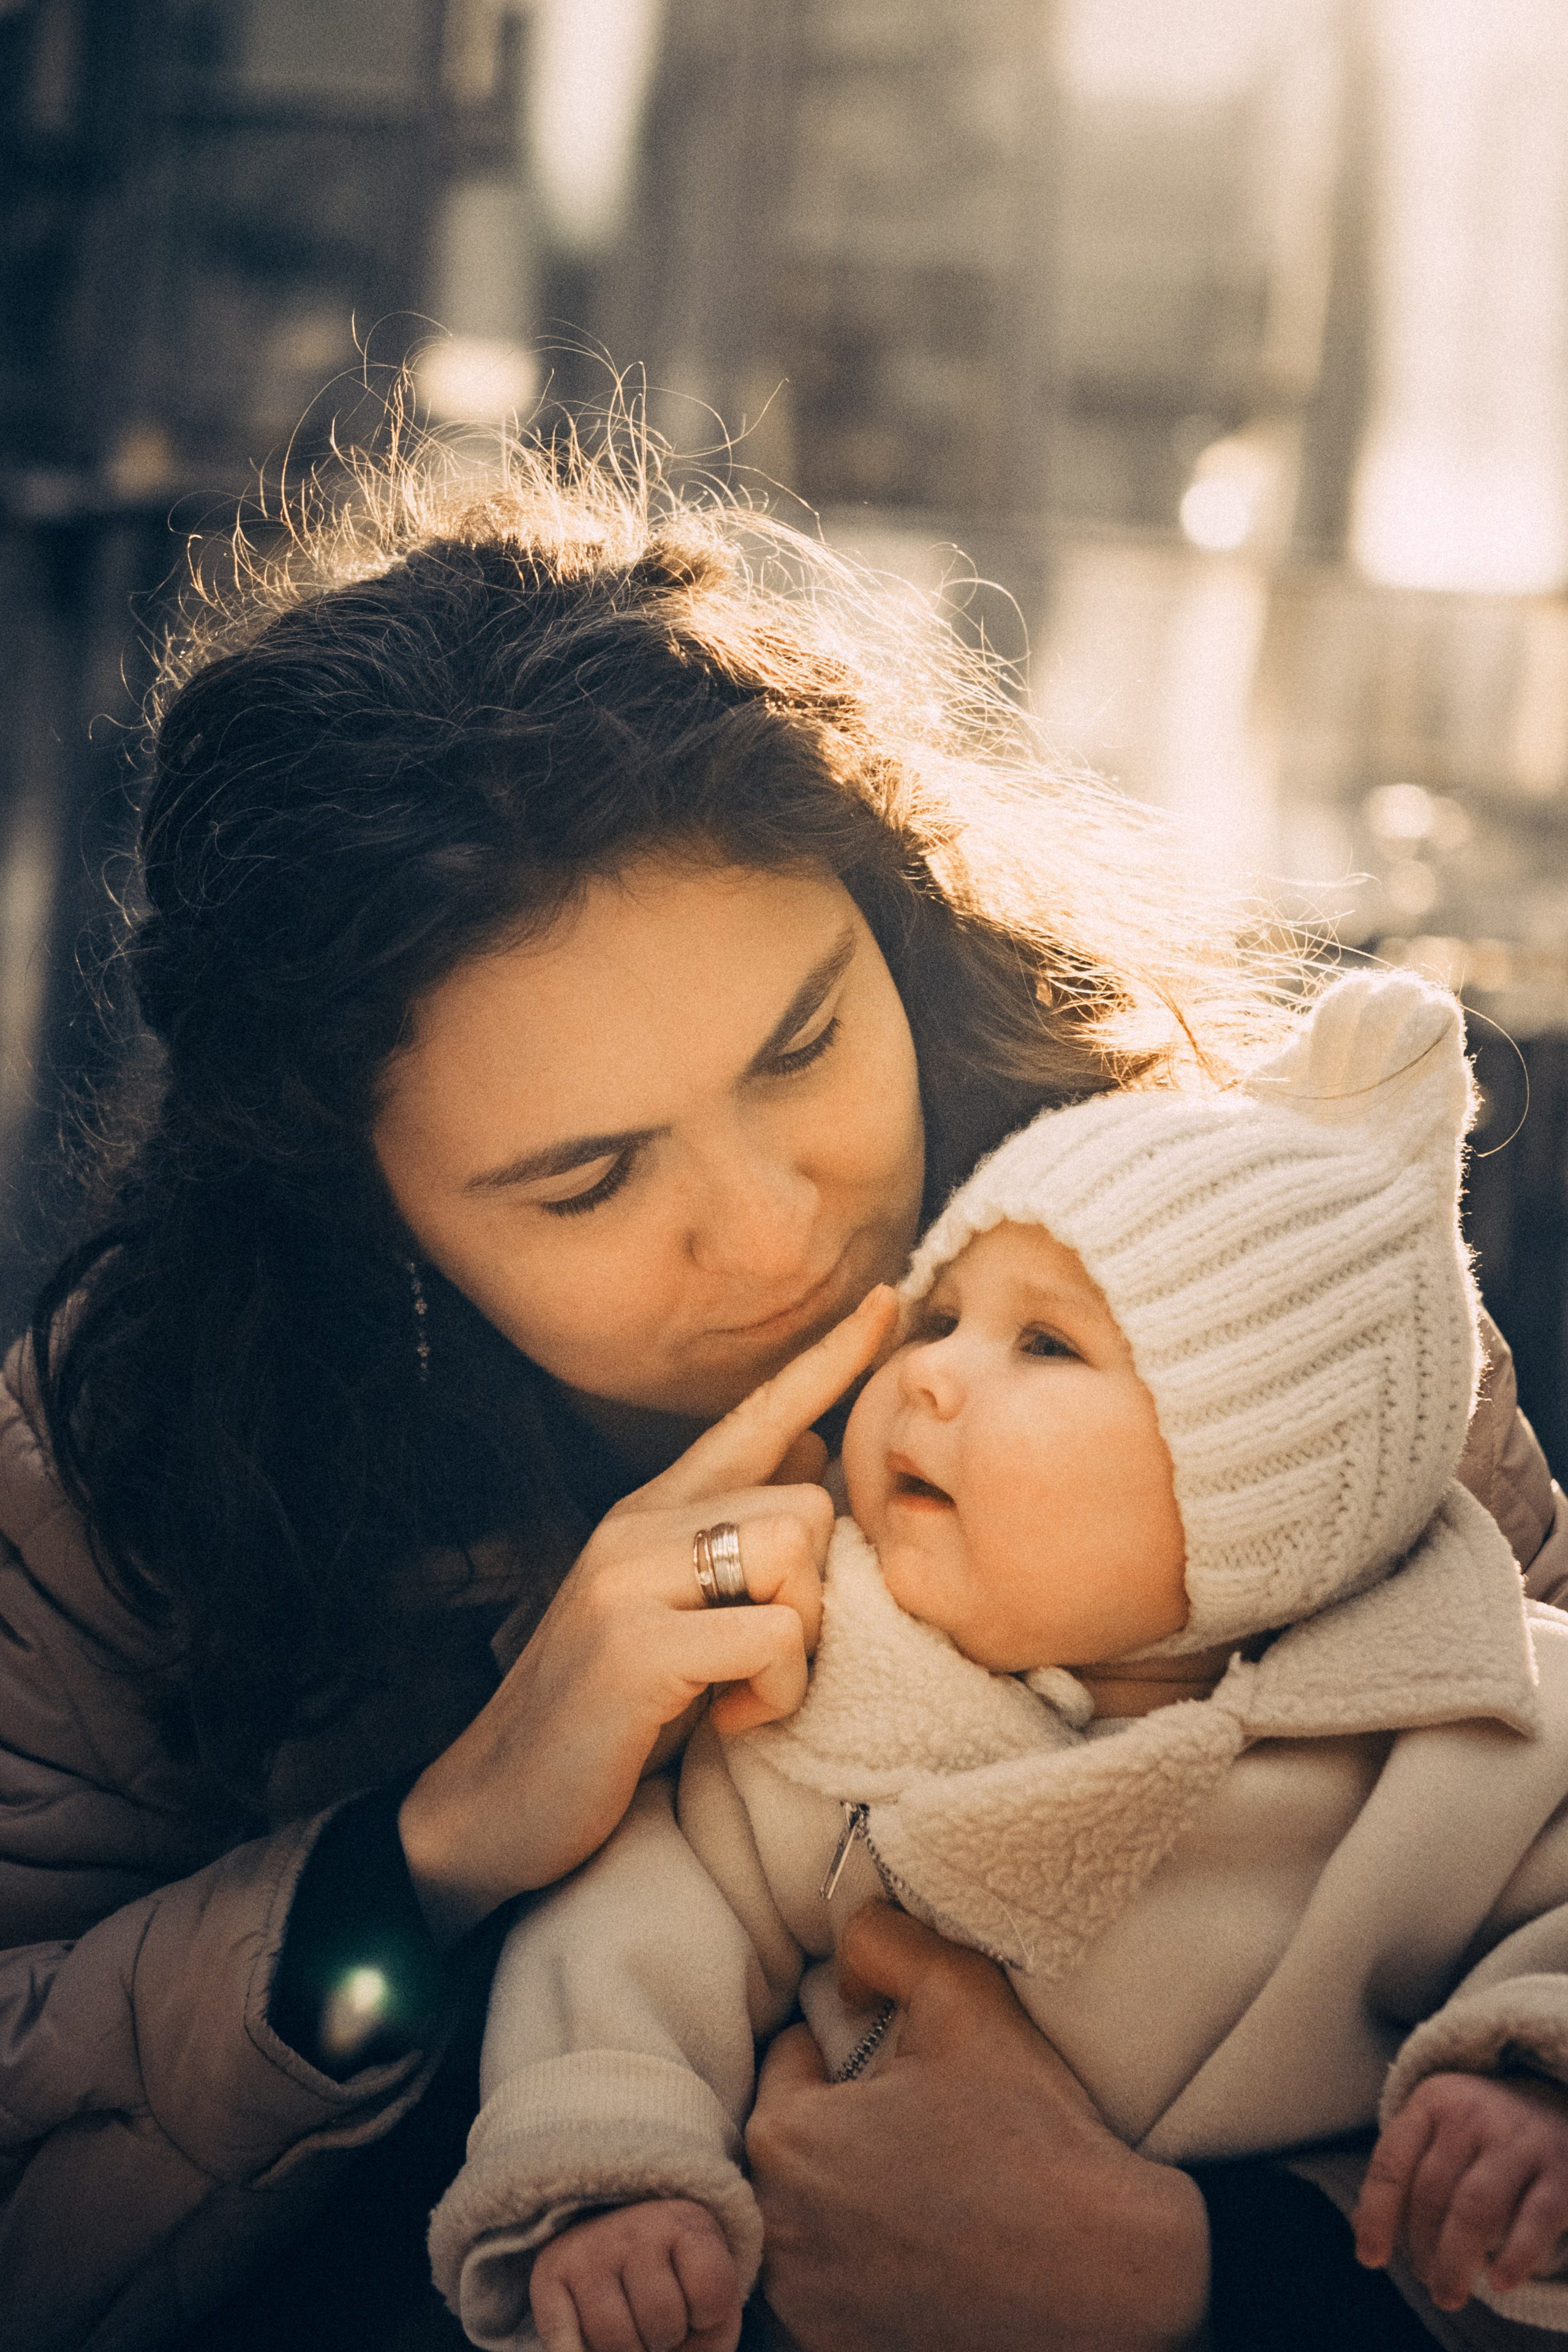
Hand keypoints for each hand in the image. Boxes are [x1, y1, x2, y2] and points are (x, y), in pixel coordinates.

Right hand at [399, 1287, 898, 1940]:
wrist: (493, 1807)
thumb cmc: (607, 1719)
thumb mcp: (678, 1613)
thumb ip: (736, 1533)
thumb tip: (812, 1455)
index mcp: (651, 1512)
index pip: (755, 1416)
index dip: (828, 1362)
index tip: (891, 1303)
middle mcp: (637, 1525)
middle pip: (807, 1504)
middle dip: (815, 1594)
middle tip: (761, 1664)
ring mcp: (630, 1580)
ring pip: (795, 1553)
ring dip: (796, 1646)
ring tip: (739, 1693)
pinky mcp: (637, 1646)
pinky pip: (774, 1635)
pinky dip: (773, 1692)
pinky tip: (725, 1721)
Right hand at [530, 2200, 741, 2351]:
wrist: (622, 2243)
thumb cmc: (677, 2292)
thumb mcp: (711, 2307)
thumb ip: (707, 2342)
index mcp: (686, 2225)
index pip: (711, 2289)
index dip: (707, 2317)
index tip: (699, 2305)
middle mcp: (636, 2225)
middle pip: (662, 2320)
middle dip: (664, 2338)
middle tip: (657, 2320)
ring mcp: (590, 2245)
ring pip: (614, 2339)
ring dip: (626, 2350)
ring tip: (629, 2328)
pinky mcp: (550, 2270)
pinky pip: (563, 2341)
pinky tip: (584, 2348)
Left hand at [745, 1904, 1209, 2351]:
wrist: (1111, 2277)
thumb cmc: (1033, 2135)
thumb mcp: (961, 1994)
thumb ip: (885, 1941)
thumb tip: (849, 1948)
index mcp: (785, 2139)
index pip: (792, 2060)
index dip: (850, 2051)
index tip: (908, 2072)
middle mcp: (776, 2233)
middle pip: (796, 2141)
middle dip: (844, 2124)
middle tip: (924, 2127)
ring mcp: (807, 2305)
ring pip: (810, 2213)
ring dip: (849, 2196)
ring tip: (931, 2186)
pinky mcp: (840, 2350)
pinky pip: (835, 2281)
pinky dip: (868, 2263)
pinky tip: (931, 2247)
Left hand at [1355, 2070, 1567, 2311]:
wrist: (1557, 2109)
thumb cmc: (1484, 2136)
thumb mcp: (1439, 2135)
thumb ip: (1404, 2174)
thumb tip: (1363, 2232)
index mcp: (1433, 2102)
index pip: (1391, 2162)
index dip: (1376, 2215)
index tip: (1370, 2259)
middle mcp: (1473, 2114)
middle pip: (1432, 2192)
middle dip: (1422, 2247)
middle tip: (1427, 2281)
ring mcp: (1520, 2141)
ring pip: (1475, 2208)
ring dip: (1455, 2260)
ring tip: (1448, 2294)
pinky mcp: (1562, 2172)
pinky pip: (1535, 2220)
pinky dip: (1515, 2256)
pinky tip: (1501, 2283)